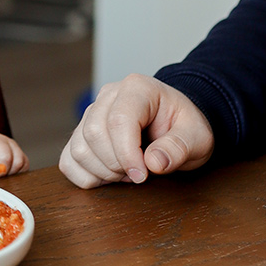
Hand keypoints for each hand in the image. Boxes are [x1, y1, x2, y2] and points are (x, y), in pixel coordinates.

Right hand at [59, 74, 214, 187]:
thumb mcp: (197, 136)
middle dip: (115, 164)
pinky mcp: (79, 135)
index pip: (119, 120)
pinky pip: (68, 161)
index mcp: (137, 88)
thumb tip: (153, 163)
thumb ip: (179, 147)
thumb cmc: (184, 127)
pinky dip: (86, 177)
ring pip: (78, 149)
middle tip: (139, 173)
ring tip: (127, 172)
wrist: (175, 125)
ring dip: (102, 172)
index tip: (143, 175)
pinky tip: (110, 175)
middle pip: (93, 134)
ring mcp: (89, 115)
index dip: (127, 153)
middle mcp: (107, 96)